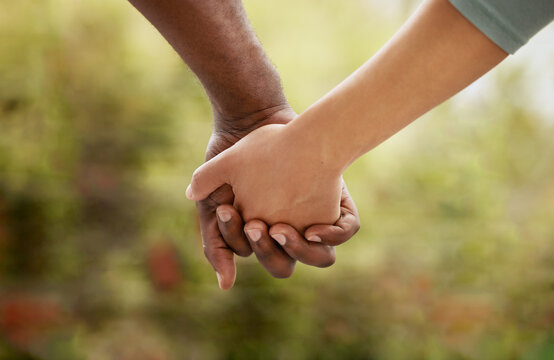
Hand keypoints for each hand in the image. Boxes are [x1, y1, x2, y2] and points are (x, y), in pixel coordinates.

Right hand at [197, 108, 358, 289]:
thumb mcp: (215, 200)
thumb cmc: (232, 161)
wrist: (255, 121)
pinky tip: (314, 225)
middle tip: (257, 224)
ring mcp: (313, 219)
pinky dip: (334, 233)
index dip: (241, 240)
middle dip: (268, 250)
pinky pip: (346, 229)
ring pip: (321, 257)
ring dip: (301, 250)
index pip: (256, 255)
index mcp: (262, 236)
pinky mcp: (336, 203)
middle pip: (286, 264)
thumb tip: (226, 285)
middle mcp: (289, 232)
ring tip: (281, 228)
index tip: (230, 208)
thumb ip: (215, 241)